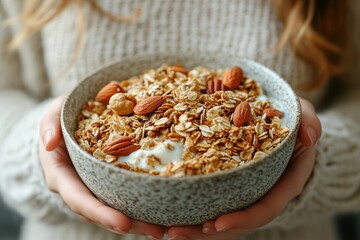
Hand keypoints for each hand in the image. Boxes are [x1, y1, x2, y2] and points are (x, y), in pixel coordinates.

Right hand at [39, 96, 165, 238]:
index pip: (79, 199)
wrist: (71, 122)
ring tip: (163, 228)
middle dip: (127, 224)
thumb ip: (48, 124)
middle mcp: (78, 188)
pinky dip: (140, 206)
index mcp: (61, 175)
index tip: (122, 223)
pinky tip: (161, 212)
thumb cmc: (62, 117)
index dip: (99, 213)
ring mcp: (93, 187)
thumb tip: (49, 143)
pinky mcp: (108, 183)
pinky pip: (123, 197)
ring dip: (138, 222)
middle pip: (101, 213)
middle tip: (155, 231)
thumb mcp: (53, 114)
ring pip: (114, 210)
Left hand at [167, 98, 321, 239]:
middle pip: (235, 221)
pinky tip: (168, 210)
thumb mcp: (305, 116)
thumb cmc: (293, 123)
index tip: (217, 223)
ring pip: (219, 216)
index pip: (264, 209)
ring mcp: (245, 191)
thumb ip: (310, 123)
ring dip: (193, 226)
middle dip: (206, 231)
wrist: (281, 126)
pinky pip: (210, 200)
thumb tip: (308, 136)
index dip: (242, 219)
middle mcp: (261, 193)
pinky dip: (191, 207)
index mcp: (282, 184)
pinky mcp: (229, 184)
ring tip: (164, 228)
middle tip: (175, 233)